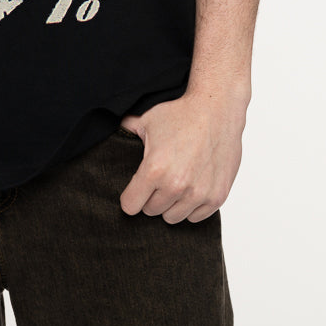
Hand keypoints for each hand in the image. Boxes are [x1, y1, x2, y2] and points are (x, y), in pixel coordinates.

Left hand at [118, 90, 246, 223]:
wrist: (217, 108)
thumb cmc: (181, 113)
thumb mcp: (147, 120)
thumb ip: (126, 132)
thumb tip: (109, 130)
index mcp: (154, 170)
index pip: (130, 205)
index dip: (130, 197)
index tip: (135, 189)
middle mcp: (176, 185)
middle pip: (151, 211)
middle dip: (151, 197)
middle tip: (159, 179)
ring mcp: (198, 193)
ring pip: (173, 217)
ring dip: (171, 203)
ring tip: (175, 182)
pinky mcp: (217, 196)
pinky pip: (196, 217)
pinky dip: (192, 206)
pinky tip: (192, 186)